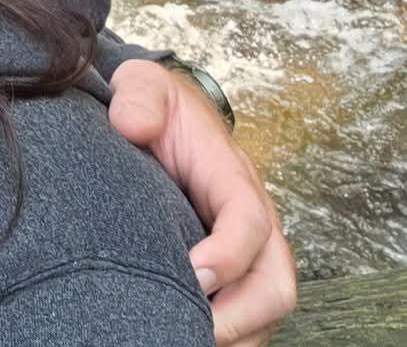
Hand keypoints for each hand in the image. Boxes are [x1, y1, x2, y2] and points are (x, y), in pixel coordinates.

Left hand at [108, 59, 296, 345]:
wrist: (157, 113)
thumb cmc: (153, 105)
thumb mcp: (142, 85)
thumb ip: (138, 98)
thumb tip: (130, 124)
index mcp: (232, 176)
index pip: (250, 220)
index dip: (230, 253)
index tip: (196, 275)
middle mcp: (251, 218)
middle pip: (276, 281)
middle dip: (243, 316)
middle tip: (194, 330)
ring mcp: (246, 249)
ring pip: (265, 307)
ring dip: (236, 332)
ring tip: (184, 337)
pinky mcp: (231, 269)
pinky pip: (246, 314)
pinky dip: (229, 333)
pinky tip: (185, 333)